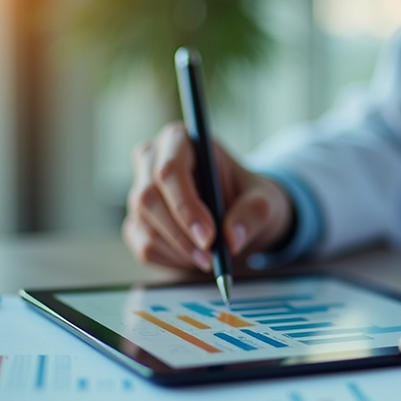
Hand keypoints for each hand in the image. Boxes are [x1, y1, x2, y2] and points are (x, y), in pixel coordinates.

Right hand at [123, 123, 293, 270]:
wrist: (239, 215)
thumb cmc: (248, 197)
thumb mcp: (263, 202)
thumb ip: (252, 215)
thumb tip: (232, 239)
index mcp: (180, 141)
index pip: (170, 170)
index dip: (186, 206)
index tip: (209, 236)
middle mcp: (152, 160)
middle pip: (148, 198)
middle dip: (180, 234)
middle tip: (209, 258)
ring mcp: (139, 191)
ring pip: (145, 225)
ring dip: (178, 250)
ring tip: (208, 259)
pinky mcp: (137, 221)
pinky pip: (144, 246)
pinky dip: (170, 260)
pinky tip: (193, 258)